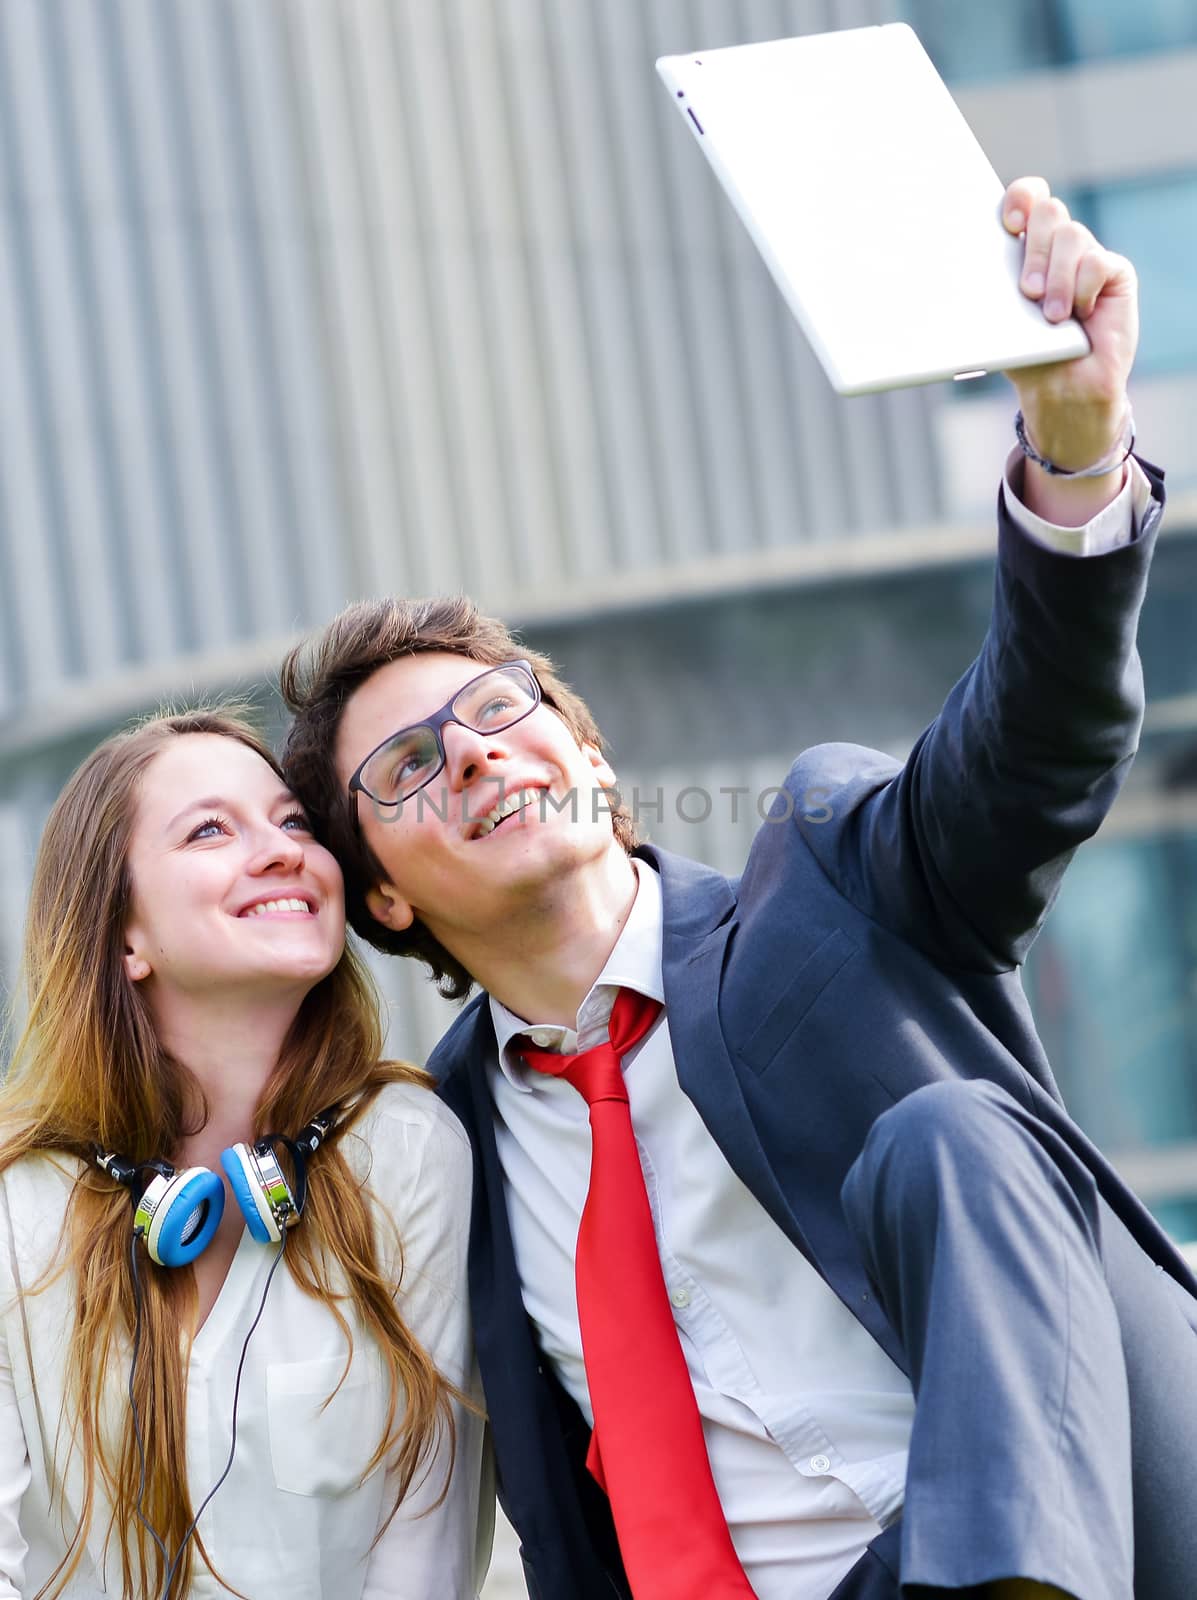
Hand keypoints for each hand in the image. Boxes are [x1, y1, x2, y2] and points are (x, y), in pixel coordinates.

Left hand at [999, 177, 1137, 520]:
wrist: (1062, 390)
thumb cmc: (1024, 355)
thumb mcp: (994, 320)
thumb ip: (979, 291)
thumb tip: (940, 275)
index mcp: (1024, 246)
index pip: (1026, 197)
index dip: (1020, 197)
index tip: (1008, 222)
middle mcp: (1057, 244)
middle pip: (1048, 211)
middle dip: (1033, 250)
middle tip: (1025, 292)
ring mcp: (1087, 255)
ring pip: (1072, 235)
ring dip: (1056, 279)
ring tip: (1050, 317)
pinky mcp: (1115, 272)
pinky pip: (1098, 262)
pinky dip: (1083, 288)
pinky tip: (1079, 315)